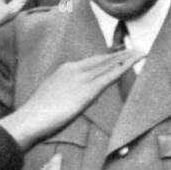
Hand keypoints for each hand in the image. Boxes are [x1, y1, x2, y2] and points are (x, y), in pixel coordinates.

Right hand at [0, 50, 141, 149]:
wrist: (30, 120)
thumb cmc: (36, 117)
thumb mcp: (51, 100)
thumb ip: (63, 96)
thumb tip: (69, 101)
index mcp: (65, 70)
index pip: (90, 62)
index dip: (106, 58)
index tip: (118, 55)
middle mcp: (74, 69)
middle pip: (102, 60)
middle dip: (119, 54)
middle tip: (134, 49)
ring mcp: (82, 78)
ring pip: (109, 64)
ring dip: (126, 57)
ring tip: (140, 52)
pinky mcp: (89, 90)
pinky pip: (111, 75)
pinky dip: (125, 65)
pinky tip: (136, 60)